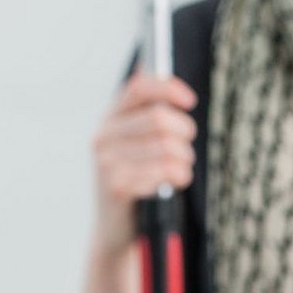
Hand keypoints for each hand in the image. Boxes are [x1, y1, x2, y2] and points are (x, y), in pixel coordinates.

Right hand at [89, 73, 196, 253]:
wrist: (114, 228)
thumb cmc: (134, 177)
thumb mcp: (133, 140)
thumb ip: (142, 108)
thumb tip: (150, 65)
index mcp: (109, 118)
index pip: (138, 88)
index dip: (168, 89)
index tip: (189, 101)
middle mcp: (102, 136)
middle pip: (159, 118)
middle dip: (184, 132)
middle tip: (186, 146)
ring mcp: (106, 163)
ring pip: (166, 147)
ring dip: (184, 159)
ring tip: (181, 168)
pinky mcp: (116, 187)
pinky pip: (162, 172)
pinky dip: (176, 176)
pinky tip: (173, 182)